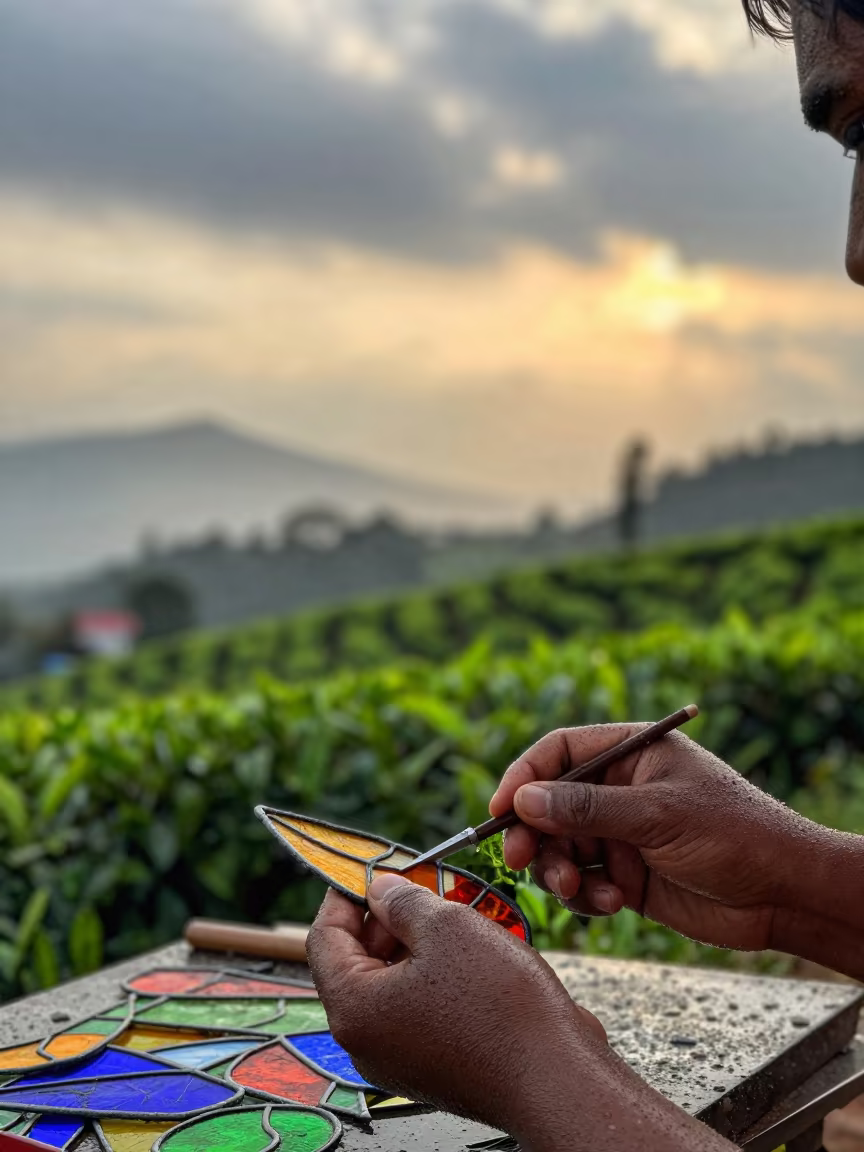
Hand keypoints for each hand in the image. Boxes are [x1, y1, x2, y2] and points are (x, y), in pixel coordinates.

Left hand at [307, 874, 732, 1151]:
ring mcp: (400, 1058)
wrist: (558, 1078)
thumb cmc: (502, 1009)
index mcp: (355, 1010)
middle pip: (355, 962)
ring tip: (449, 911)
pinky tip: (467, 950)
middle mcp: (367, 1043)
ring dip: (412, 942)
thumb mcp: (448, 927)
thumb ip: (404, 902)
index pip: (324, 938)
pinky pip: (417, 1008)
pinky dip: (432, 973)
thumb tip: (381, 890)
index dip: (346, 894)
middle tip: (417, 882)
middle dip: (384, 916)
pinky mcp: (433, 1065)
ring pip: (390, 984)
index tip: (369, 868)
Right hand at [490, 724, 848, 952]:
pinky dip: (587, 895)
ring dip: (560, 870)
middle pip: (550, 804)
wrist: (784, 894)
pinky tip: (611, 904)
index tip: (500, 809)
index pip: (560, 752)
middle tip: (518, 858)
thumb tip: (523, 799)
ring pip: (561, 847)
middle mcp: (620, 790)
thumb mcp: (658, 815)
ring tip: (579, 889)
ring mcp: (622, 833)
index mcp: (630, 753)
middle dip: (534, 833)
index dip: (524, 777)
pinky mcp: (626, 875)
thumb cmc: (734, 834)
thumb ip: (588, 809)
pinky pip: (584, 882)